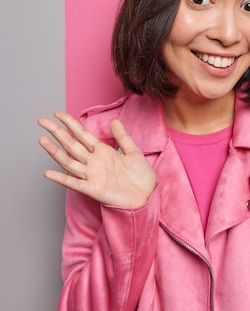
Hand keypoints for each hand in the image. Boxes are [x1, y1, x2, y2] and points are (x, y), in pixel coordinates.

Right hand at [38, 113, 155, 207]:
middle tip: (42, 121)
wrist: (147, 196)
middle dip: (56, 132)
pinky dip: (61, 178)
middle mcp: (93, 162)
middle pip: (71, 144)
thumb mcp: (133, 152)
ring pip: (68, 161)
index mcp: (102, 151)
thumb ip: (122, 137)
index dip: (70, 123)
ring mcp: (91, 175)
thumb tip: (114, 120)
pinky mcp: (93, 189)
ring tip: (42, 140)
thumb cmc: (140, 177)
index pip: (81, 134)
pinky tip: (48, 173)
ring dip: (54, 151)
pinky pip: (74, 183)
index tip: (58, 114)